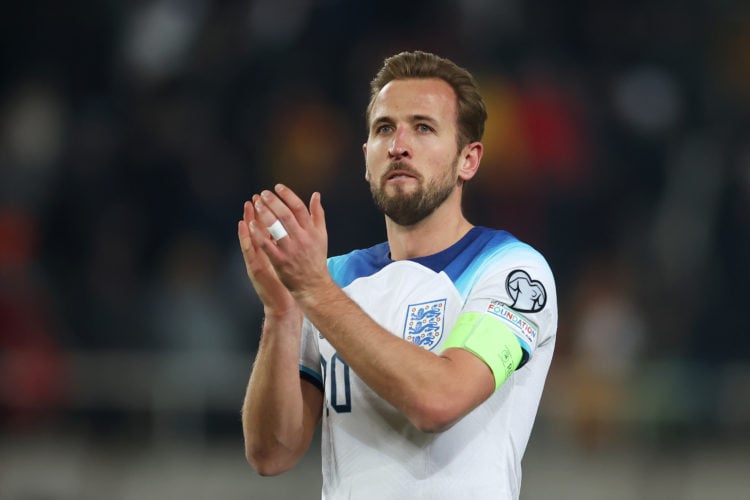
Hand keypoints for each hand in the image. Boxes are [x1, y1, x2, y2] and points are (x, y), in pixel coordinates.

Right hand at [238, 197, 297, 316]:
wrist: (283, 303)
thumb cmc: (287, 280)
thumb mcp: (285, 259)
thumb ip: (285, 244)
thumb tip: (289, 228)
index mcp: (271, 250)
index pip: (266, 228)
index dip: (264, 214)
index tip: (262, 199)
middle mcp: (262, 254)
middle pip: (257, 230)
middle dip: (255, 213)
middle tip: (253, 199)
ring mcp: (257, 260)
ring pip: (251, 237)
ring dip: (248, 222)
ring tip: (245, 207)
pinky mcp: (255, 269)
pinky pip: (249, 250)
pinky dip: (245, 237)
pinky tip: (243, 226)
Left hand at [247, 184, 329, 300]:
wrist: (313, 284)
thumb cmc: (316, 258)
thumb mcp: (322, 235)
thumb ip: (318, 214)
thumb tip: (316, 194)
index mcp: (311, 231)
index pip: (299, 208)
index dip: (288, 195)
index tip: (277, 187)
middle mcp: (302, 239)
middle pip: (286, 216)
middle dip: (273, 202)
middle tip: (263, 194)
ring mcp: (290, 250)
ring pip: (276, 229)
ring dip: (265, 215)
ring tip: (257, 205)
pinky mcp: (280, 261)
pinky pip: (267, 245)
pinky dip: (259, 234)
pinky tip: (251, 225)